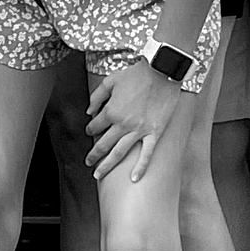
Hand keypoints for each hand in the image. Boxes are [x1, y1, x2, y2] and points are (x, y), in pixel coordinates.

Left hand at [85, 59, 183, 181]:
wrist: (161, 72)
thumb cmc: (136, 74)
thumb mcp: (110, 81)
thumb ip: (96, 97)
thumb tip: (88, 112)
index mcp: (111, 111)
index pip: (95, 126)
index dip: (91, 129)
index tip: (91, 131)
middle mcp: (122, 124)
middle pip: (103, 144)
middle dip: (93, 155)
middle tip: (88, 163)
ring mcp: (139, 130)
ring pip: (119, 153)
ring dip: (107, 165)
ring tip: (98, 175)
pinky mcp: (155, 133)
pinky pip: (146, 154)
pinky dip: (140, 167)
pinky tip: (134, 179)